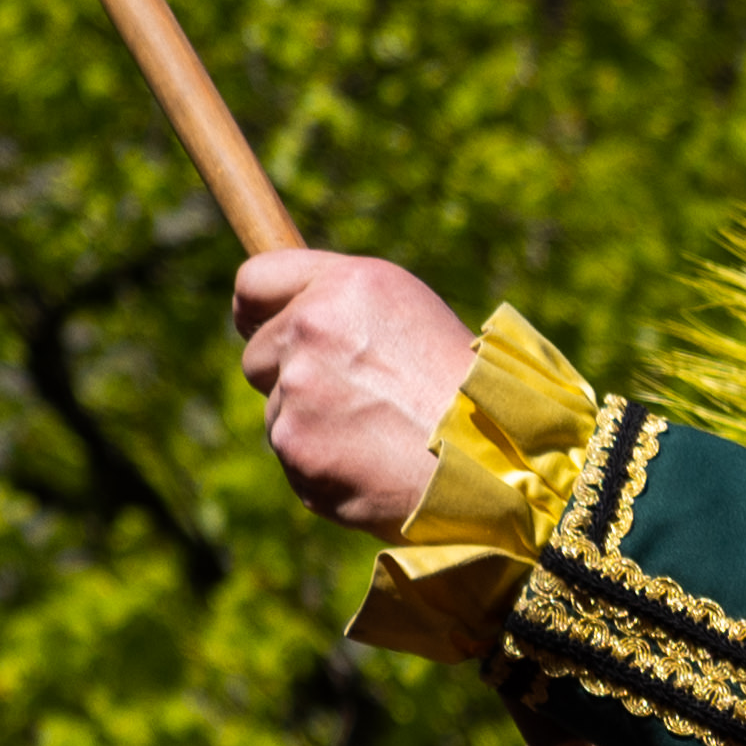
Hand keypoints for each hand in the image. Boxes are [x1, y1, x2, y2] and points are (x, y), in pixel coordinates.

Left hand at [231, 246, 480, 533]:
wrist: (491, 461)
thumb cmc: (460, 386)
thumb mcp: (408, 314)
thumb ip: (340, 307)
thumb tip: (282, 316)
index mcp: (346, 284)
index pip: (254, 280)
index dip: (254, 309)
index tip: (256, 326)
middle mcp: (312, 326)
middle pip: (256, 355)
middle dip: (288, 376)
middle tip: (353, 397)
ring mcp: (297, 388)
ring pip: (276, 410)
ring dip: (311, 424)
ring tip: (378, 434)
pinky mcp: (294, 444)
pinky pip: (291, 456)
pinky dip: (320, 466)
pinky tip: (370, 464)